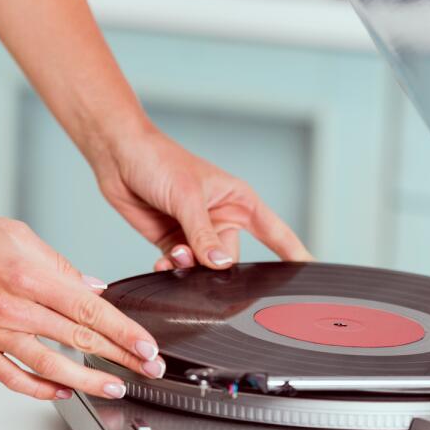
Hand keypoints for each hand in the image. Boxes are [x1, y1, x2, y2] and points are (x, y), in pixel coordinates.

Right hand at [0, 204, 164, 399]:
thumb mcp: (19, 235)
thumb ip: (60, 266)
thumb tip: (94, 289)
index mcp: (28, 275)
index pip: (90, 309)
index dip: (124, 332)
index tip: (147, 346)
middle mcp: (12, 308)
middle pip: (78, 339)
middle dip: (119, 357)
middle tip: (146, 370)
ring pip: (50, 366)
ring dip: (87, 380)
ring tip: (114, 386)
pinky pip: (13, 377)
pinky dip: (41, 389)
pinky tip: (64, 391)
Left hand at [92, 126, 312, 270]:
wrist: (119, 156)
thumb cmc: (158, 160)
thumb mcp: (186, 197)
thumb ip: (203, 234)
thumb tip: (220, 264)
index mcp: (238, 200)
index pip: (275, 233)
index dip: (294, 254)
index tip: (311, 273)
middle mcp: (221, 218)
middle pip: (233, 259)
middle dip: (217, 267)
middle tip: (199, 259)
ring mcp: (196, 231)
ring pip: (205, 267)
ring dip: (190, 267)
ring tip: (174, 253)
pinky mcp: (172, 241)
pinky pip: (182, 266)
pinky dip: (173, 268)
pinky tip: (163, 261)